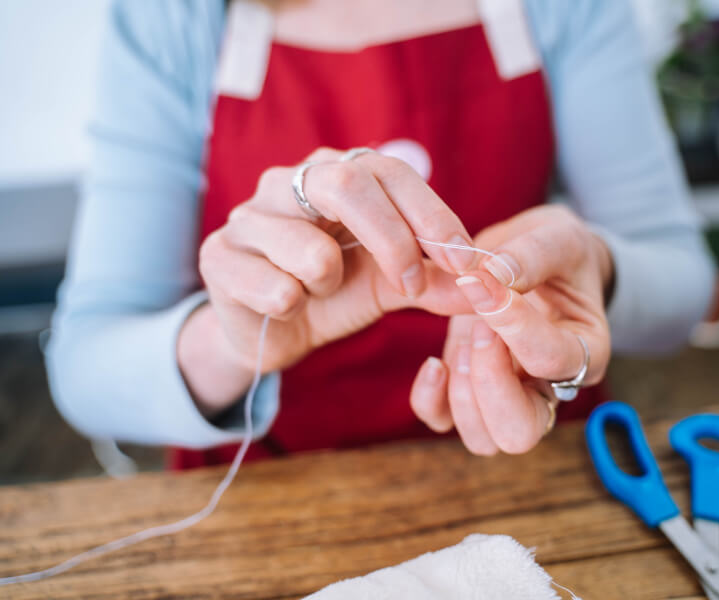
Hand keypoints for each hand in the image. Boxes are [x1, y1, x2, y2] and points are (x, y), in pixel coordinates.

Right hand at [180, 147, 474, 414]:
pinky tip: (283, 306)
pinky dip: (292, 308)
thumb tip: (491, 286)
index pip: (390, 172)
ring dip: (329, 286)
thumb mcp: (391, 287)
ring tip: (317, 291)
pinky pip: (274, 288)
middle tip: (410, 286)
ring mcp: (248, 216)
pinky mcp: (217, 256)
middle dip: (392, 241)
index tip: (466, 261)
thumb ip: (436, 281)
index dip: (432, 214)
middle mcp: (288, 181)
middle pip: (347, 185)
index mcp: (335, 175)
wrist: (271, 332)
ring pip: (311, 250)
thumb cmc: (334, 296)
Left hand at [410, 205, 612, 454]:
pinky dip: (431, 401)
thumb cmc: (557, 252)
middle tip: (477, 329)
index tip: (481, 284)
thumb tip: (492, 274)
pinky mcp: (471, 390)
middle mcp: (551, 388)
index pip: (552, 360)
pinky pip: (445, 422)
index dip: (513, 326)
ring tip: (463, 338)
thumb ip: (531, 255)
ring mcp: (509, 396)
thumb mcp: (556, 239)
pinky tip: (434, 362)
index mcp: (586, 351)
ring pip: (484, 439)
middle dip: (488, 382)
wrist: (539, 261)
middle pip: (521, 431)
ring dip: (462, 391)